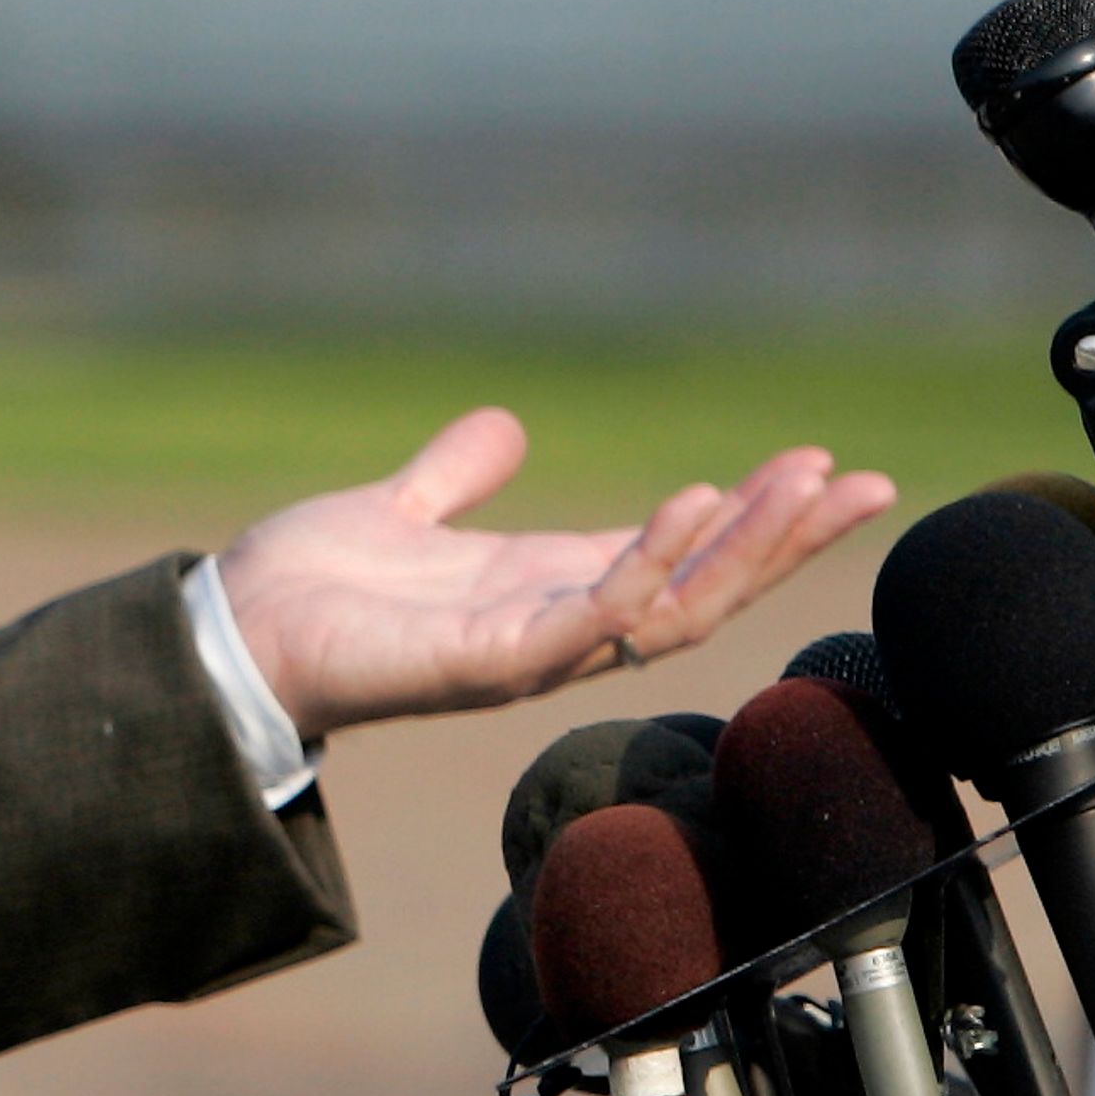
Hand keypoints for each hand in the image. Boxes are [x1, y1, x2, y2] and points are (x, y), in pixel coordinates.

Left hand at [212, 407, 893, 736]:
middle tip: (864, 483)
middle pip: (703, 587)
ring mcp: (528, 652)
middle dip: (785, 539)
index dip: (752, 519)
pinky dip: (638, 571)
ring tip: (803, 486)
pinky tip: (682, 514)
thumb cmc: (310, 586)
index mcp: (546, 586)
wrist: (230, 631)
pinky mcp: (483, 665)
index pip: (679, 556)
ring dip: (740, 549)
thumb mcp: (403, 510)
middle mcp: (555, 627)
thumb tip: (505, 430)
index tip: (823, 467)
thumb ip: (456, 475)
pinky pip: (584, 622)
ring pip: (668, 610)